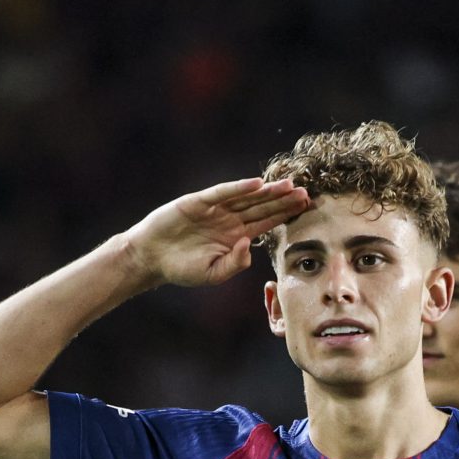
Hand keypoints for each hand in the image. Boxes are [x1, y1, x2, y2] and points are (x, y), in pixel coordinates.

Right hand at [120, 177, 311, 288]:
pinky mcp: (199, 201)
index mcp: (236, 236)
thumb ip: (234, 263)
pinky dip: (238, 188)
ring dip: (267, 191)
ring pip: (246, 198)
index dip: (285, 215)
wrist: (152, 258)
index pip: (266, 222)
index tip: (305, 208)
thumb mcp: (212, 273)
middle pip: (262, 207)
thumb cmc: (182, 268)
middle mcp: (229, 219)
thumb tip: (249, 245)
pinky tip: (256, 184)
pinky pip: (222, 193)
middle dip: (283, 200)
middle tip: (306, 192)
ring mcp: (215, 209)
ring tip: (288, 185)